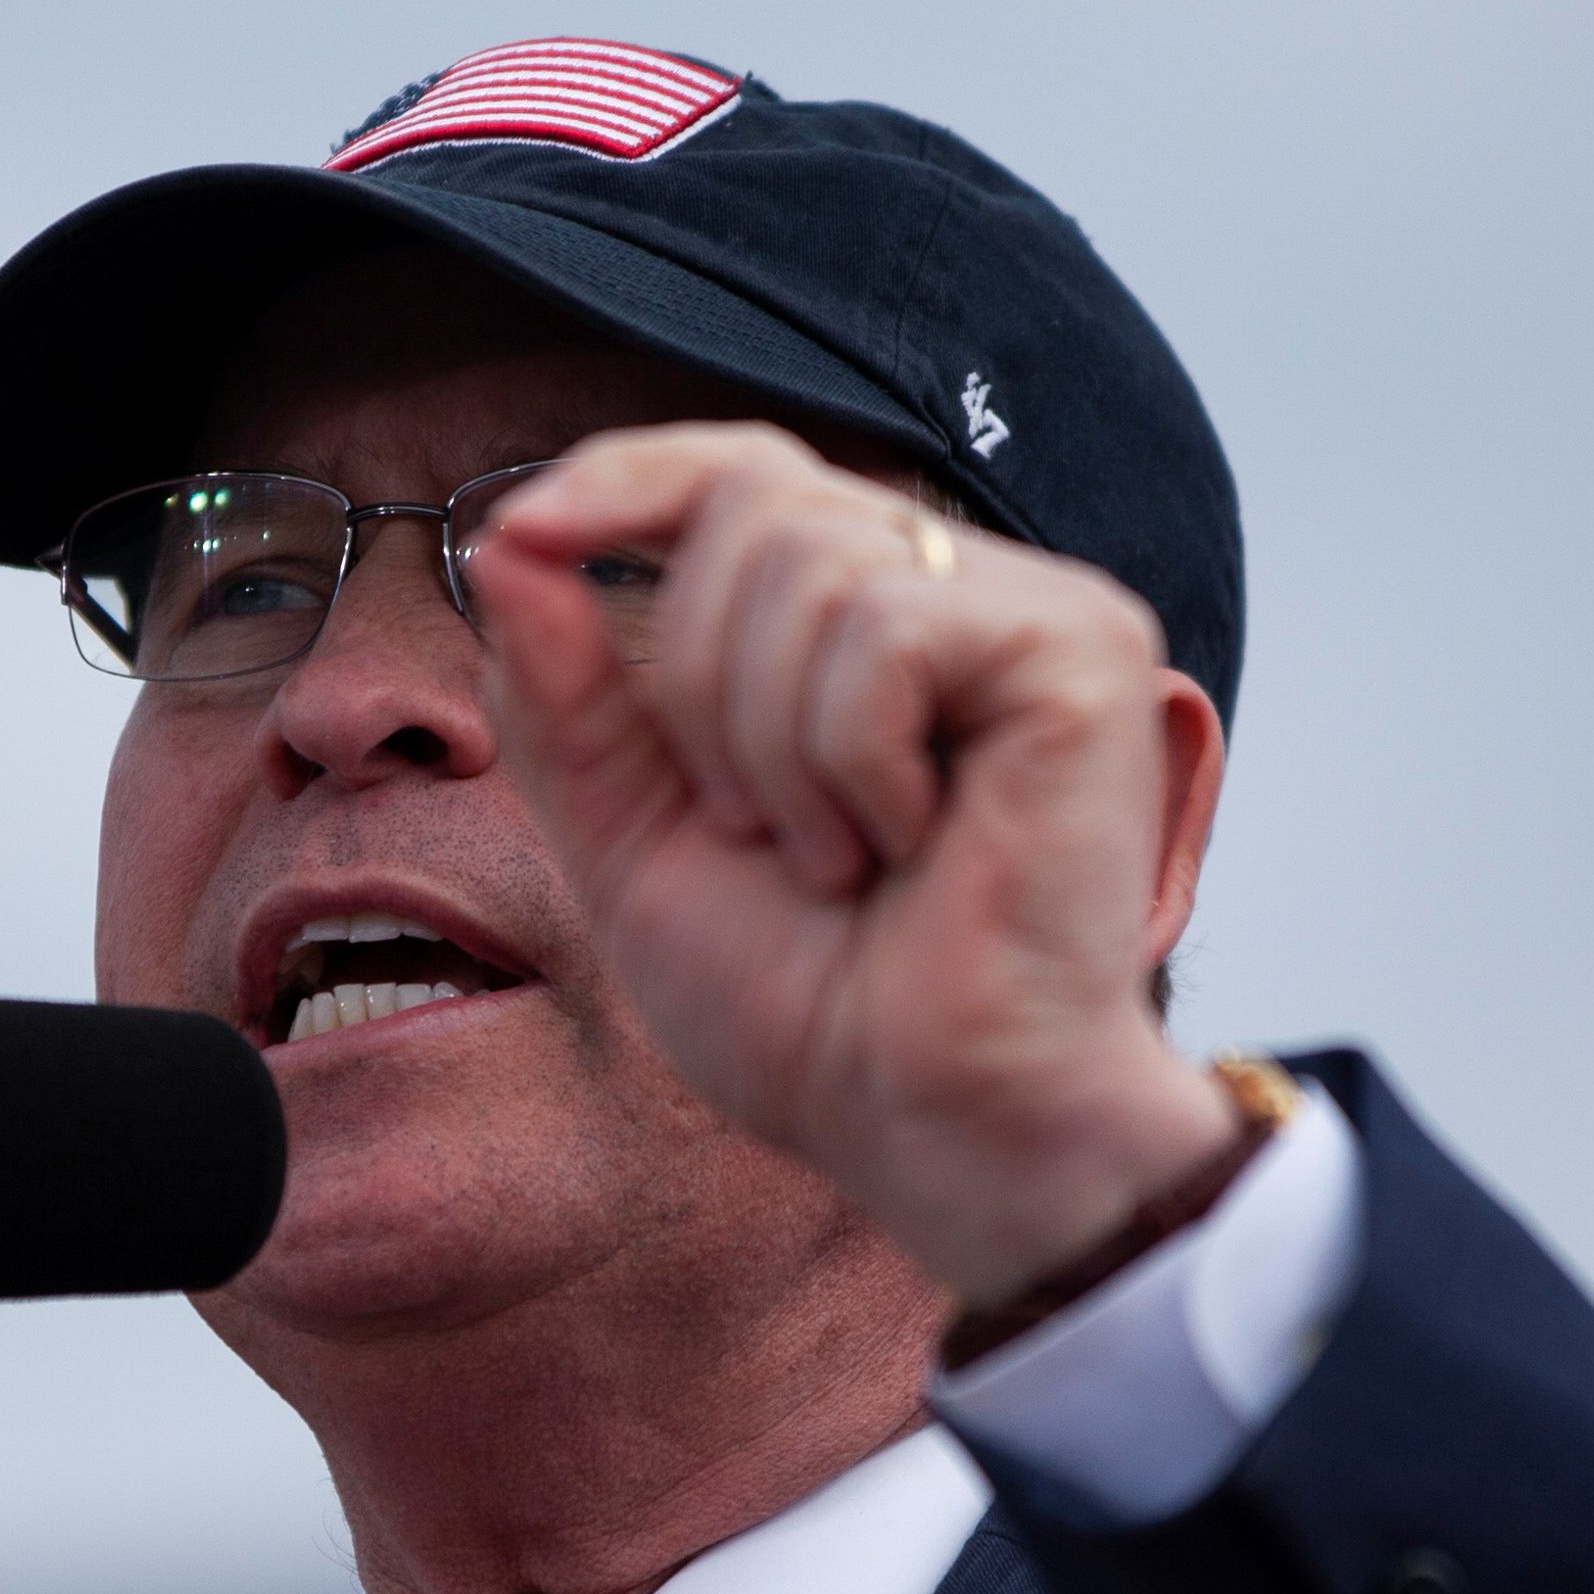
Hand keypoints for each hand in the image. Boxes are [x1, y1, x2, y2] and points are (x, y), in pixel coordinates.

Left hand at [470, 424, 1239, 1308]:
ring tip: (834, 858)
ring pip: (811, 565)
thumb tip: (510, 540)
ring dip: (772, 745)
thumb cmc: (810, 1012)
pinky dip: (849, 760)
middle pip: (753, 499)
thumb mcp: (632, 838)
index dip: (624, 477)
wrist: (927, 1124)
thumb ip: (565, 694)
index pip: (736, 469)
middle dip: (695, 679)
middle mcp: (956, 590)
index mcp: (861, 619)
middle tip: (753, 828)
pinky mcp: (1084, 650)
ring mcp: (1030, 611)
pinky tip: (904, 847)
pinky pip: (888, 630)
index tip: (521, 535)